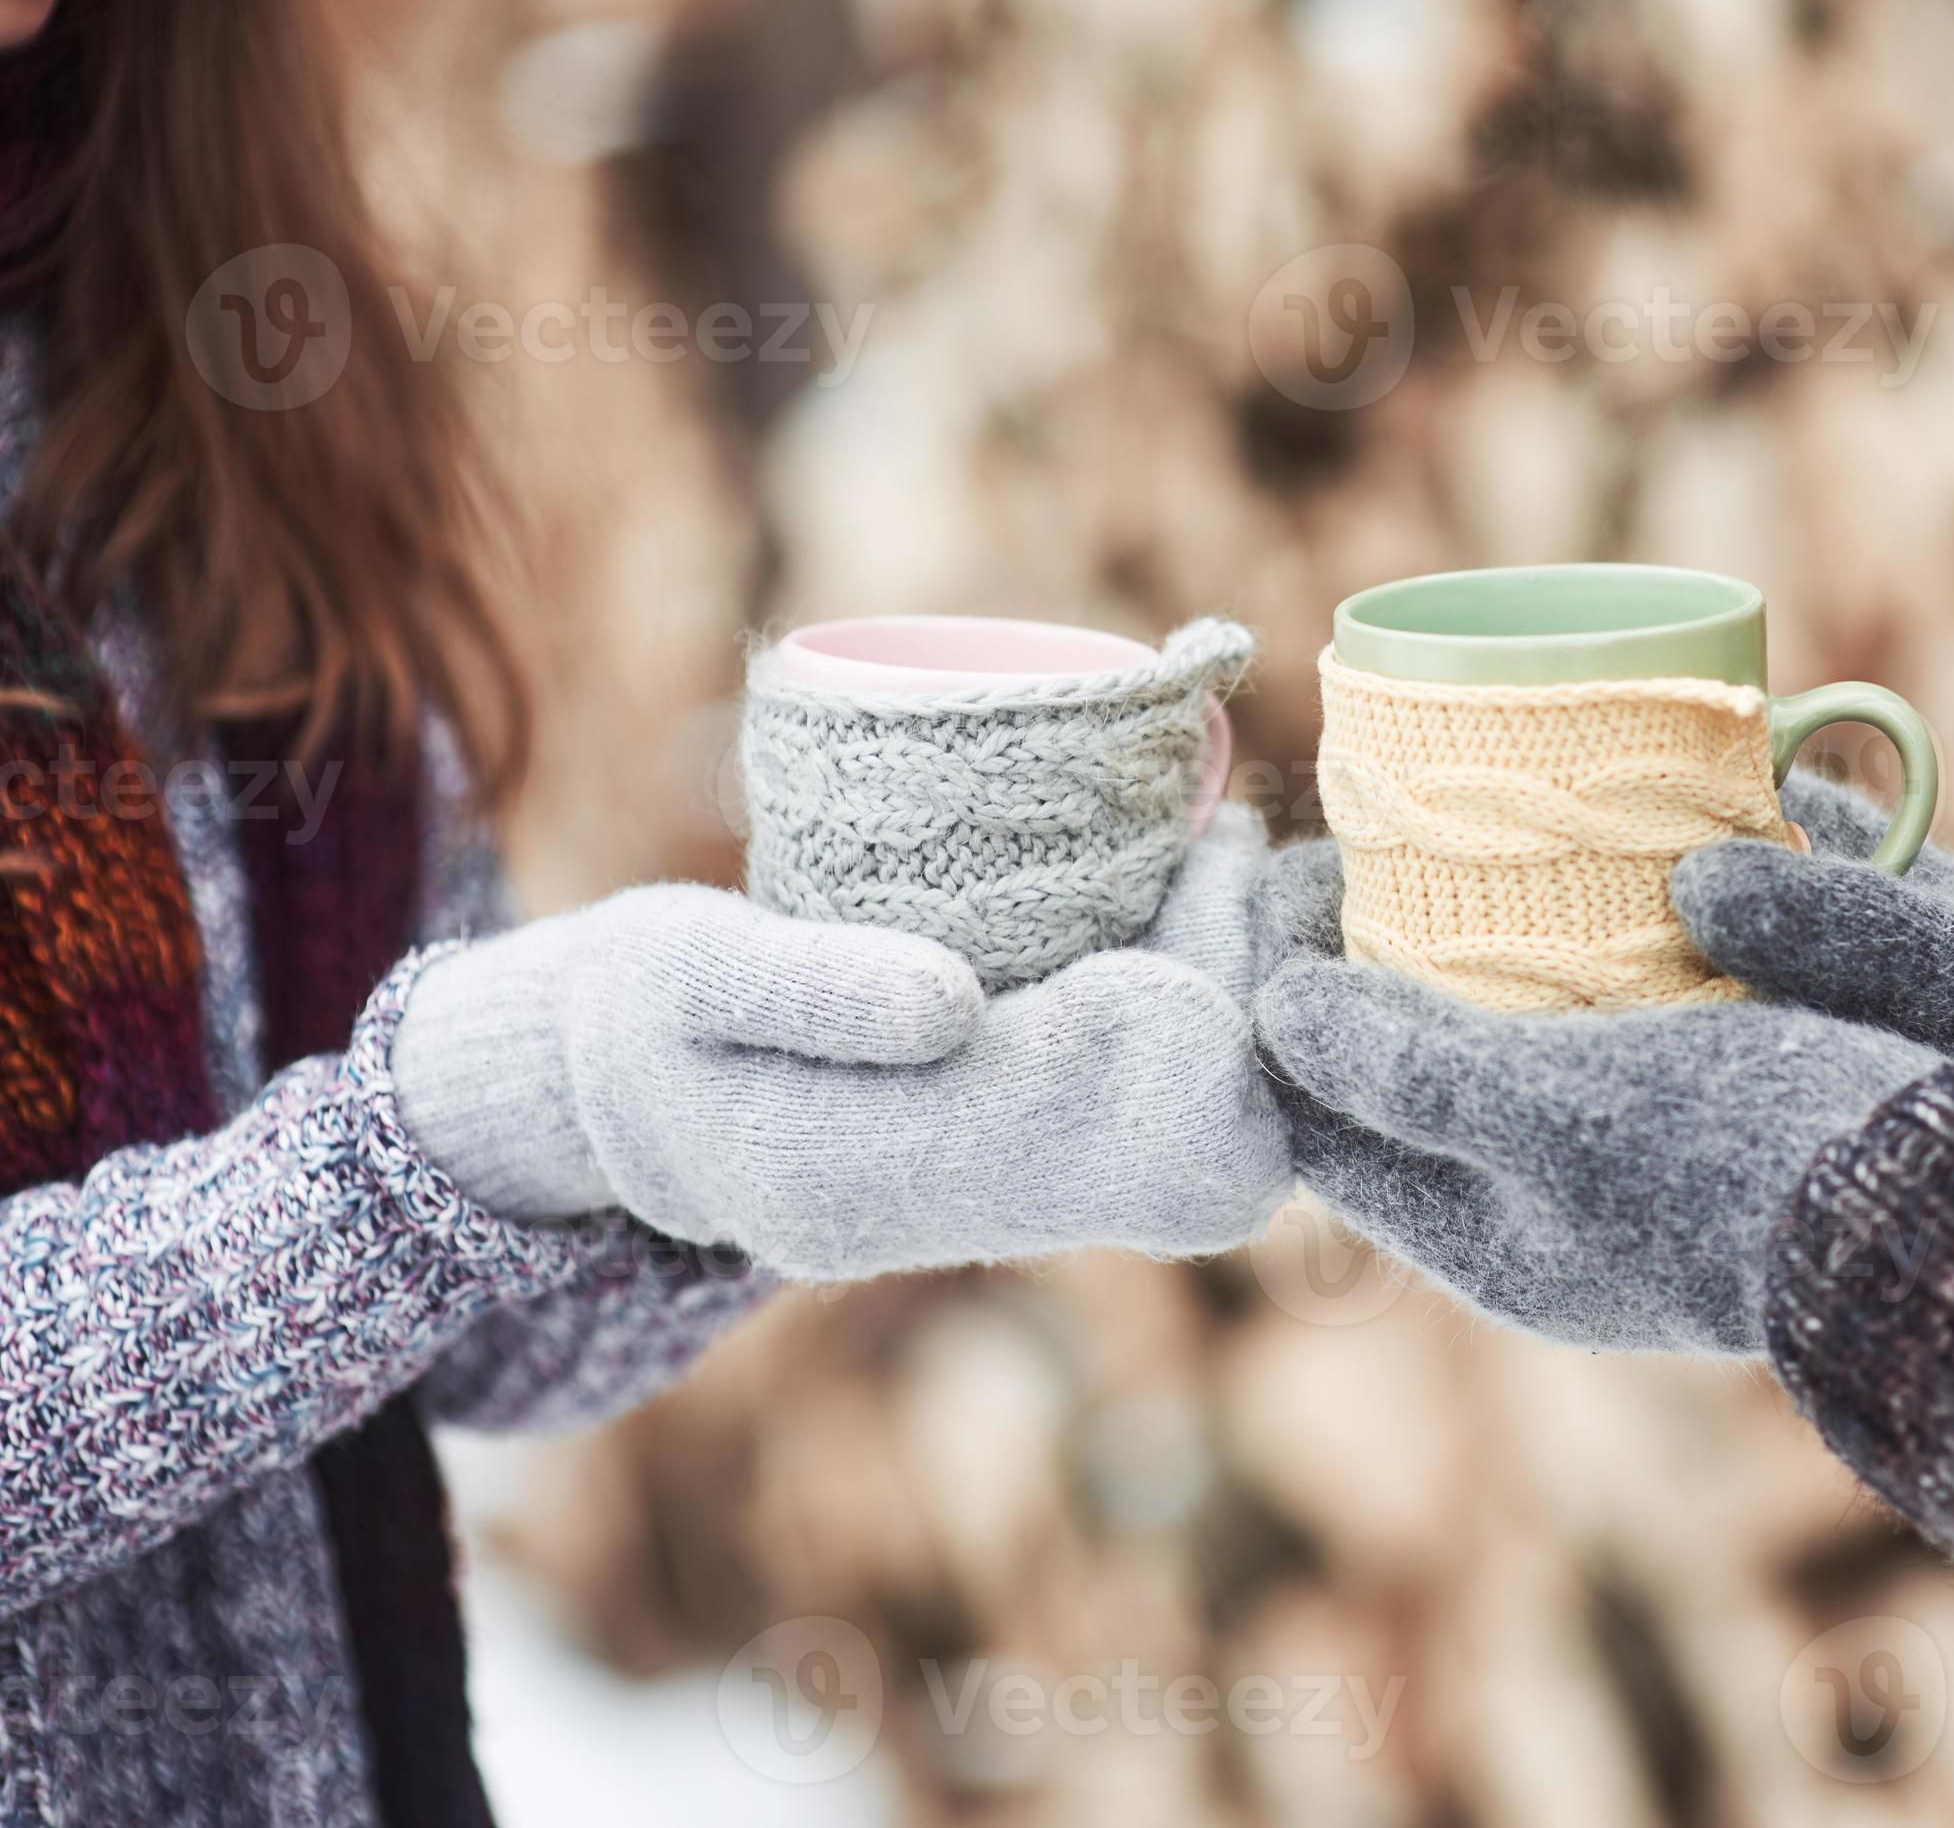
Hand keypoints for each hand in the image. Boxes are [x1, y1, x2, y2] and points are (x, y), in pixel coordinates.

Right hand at [392, 808, 1288, 1278]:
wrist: (595, 1097)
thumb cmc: (630, 1012)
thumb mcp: (687, 973)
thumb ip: (812, 988)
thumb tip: (959, 1007)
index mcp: (863, 1179)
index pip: (1089, 1105)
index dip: (1187, 986)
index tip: (1216, 850)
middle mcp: (948, 1218)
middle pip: (1171, 1142)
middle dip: (1242, 991)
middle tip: (1254, 841)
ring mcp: (985, 1208)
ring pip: (1177, 1139)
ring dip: (1232, 1003)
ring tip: (1243, 854)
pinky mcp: (1005, 1169)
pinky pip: (1142, 1115)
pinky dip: (1193, 1016)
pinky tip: (1205, 902)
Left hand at [1250, 841, 1939, 1352]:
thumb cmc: (1746, 1164)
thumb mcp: (1557, 1111)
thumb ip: (1409, 1070)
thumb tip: (1273, 1012)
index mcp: (1490, 1238)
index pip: (1323, 1121)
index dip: (1284, 997)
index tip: (1290, 869)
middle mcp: (1548, 1211)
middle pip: (1406, 1071)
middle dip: (1372, 956)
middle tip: (1368, 831)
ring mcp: (1630, 1161)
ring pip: (1504, 1039)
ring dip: (1473, 941)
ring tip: (1460, 830)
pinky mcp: (1712, 1104)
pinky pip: (1601, 1015)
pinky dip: (1573, 942)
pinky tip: (1586, 867)